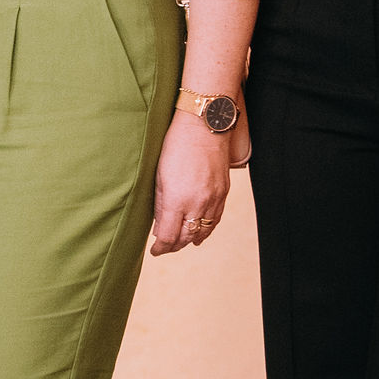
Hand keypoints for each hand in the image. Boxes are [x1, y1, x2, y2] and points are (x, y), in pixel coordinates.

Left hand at [150, 113, 231, 255]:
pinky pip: (216, 219)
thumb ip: (159, 204)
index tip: (155, 251)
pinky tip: (201, 232)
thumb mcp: (159, 175)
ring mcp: (213, 199)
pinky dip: (207, 229)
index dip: (161, 248)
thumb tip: (158, 226)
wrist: (204, 127)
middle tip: (165, 248)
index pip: (168, 236)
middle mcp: (197, 203)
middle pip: (186, 237)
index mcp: (176, 199)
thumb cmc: (175, 146)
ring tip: (180, 243)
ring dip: (191, 239)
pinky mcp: (223, 193)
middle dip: (174, 246)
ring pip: (203, 231)